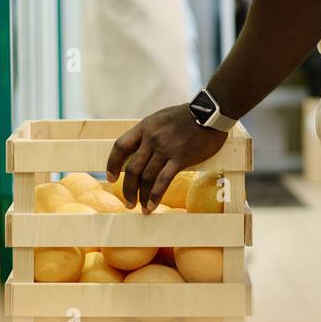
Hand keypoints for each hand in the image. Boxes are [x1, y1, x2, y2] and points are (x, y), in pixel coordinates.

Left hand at [106, 104, 228, 212]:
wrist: (210, 112)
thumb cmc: (188, 114)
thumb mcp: (161, 118)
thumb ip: (150, 132)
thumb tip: (142, 148)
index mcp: (145, 127)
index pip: (120, 146)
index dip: (112, 164)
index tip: (110, 178)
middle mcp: (151, 139)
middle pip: (132, 168)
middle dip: (127, 188)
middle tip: (128, 202)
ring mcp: (165, 149)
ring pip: (146, 177)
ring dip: (141, 196)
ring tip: (140, 208)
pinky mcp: (180, 159)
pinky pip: (163, 181)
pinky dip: (155, 196)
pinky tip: (151, 206)